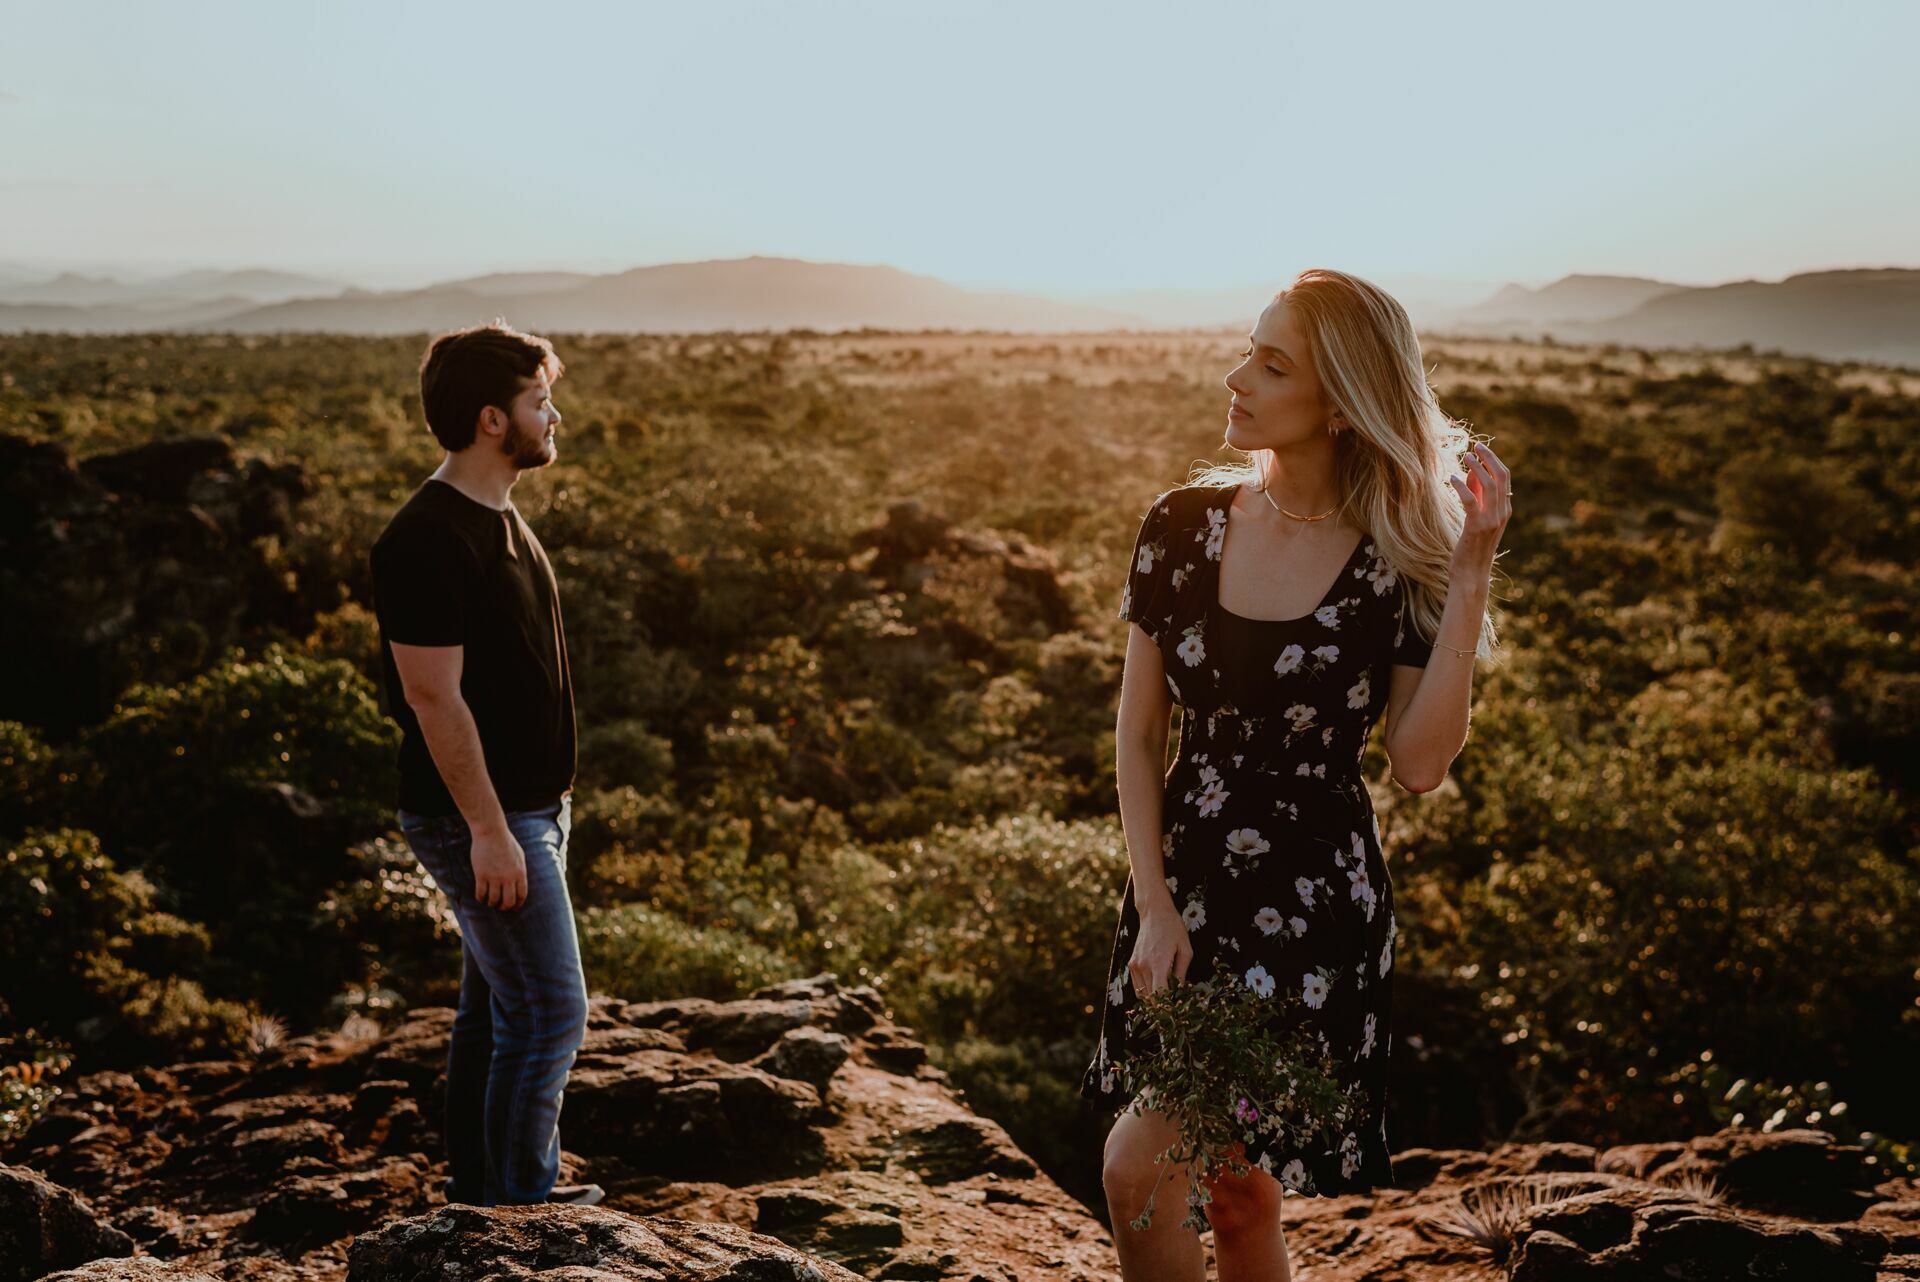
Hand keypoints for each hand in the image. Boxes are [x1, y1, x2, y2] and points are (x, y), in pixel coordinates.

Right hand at [470, 824, 527, 909]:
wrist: (491, 832)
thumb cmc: (506, 842)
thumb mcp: (519, 856)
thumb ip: (520, 870)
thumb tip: (519, 883)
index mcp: (520, 873)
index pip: (522, 895)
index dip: (518, 904)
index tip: (514, 908)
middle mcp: (509, 878)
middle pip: (508, 901)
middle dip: (504, 907)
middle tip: (500, 907)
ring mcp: (495, 877)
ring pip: (493, 900)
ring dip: (491, 904)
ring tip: (489, 903)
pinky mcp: (481, 875)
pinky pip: (481, 894)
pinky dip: (481, 898)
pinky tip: (480, 897)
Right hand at [1128, 894, 1192, 997]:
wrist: (1154, 913)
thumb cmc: (1173, 929)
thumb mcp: (1185, 950)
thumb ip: (1182, 973)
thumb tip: (1180, 991)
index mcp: (1158, 964)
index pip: (1159, 995)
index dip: (1167, 1006)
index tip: (1175, 1011)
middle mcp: (1143, 966)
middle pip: (1150, 997)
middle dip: (1161, 1005)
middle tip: (1173, 1007)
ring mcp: (1135, 965)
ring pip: (1142, 993)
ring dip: (1152, 1000)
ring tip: (1166, 999)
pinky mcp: (1131, 963)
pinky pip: (1137, 985)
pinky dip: (1146, 991)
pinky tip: (1156, 989)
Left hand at [1448, 440, 1511, 568]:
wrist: (1472, 574)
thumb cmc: (1472, 546)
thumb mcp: (1477, 518)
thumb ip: (1477, 497)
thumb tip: (1470, 473)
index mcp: (1505, 509)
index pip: (1505, 477)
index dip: (1493, 460)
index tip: (1479, 448)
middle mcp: (1502, 512)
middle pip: (1500, 477)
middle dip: (1488, 458)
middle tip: (1475, 446)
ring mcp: (1492, 520)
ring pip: (1489, 486)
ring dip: (1476, 468)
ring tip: (1465, 457)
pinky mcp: (1477, 527)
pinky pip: (1471, 501)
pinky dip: (1462, 488)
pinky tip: (1452, 478)